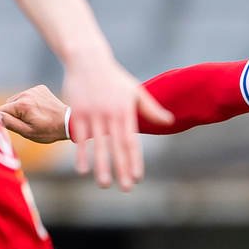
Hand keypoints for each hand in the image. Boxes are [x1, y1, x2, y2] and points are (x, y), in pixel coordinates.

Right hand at [0, 85, 69, 143]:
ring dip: (21, 108)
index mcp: (22, 105)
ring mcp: (34, 89)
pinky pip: (27, 95)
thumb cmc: (48, 130)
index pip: (1, 111)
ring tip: (35, 117)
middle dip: (13, 114)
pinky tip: (39, 110)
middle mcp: (26, 93)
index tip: (11, 126)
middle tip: (27, 123)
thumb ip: (10, 123)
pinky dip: (29, 102)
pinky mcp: (40, 88)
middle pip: (8, 104)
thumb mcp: (27, 132)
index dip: (3, 120)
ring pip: (17, 100)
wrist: (69, 122)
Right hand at [60, 53, 174, 190]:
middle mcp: (110, 115)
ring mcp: (92, 114)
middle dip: (121, 169)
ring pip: (97, 145)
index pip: (132, 141)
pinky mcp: (77, 112)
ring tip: (104, 184)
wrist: (88, 60)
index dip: (135, 160)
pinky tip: (83, 170)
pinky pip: (79, 137)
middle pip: (117, 146)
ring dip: (101, 166)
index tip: (138, 177)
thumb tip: (170, 121)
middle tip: (126, 188)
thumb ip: (151, 109)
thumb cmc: (114, 78)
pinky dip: (81, 154)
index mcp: (126, 112)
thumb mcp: (135, 91)